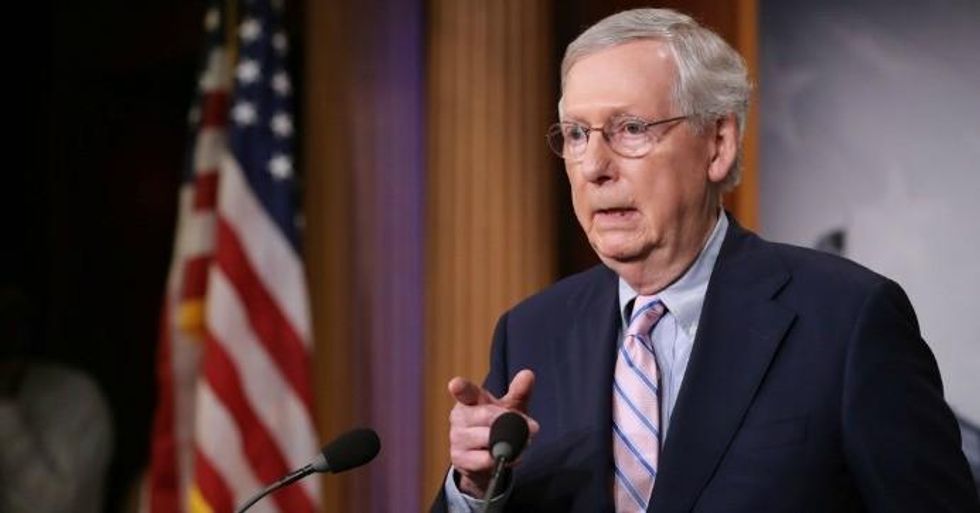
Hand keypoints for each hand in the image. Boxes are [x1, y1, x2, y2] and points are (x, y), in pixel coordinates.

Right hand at [447, 369, 538, 497]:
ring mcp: (457, 438)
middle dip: (511, 422)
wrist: (483, 459)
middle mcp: (459, 417)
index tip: (455, 384)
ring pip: (488, 438)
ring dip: (510, 442)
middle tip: (533, 427)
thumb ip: (519, 392)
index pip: (464, 391)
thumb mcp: (509, 408)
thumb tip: (528, 374)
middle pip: (486, 416)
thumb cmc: (496, 425)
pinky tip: (510, 456)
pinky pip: (486, 459)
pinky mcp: (459, 459)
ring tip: (521, 443)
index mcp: (469, 399)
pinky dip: (504, 458)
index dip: (460, 387)